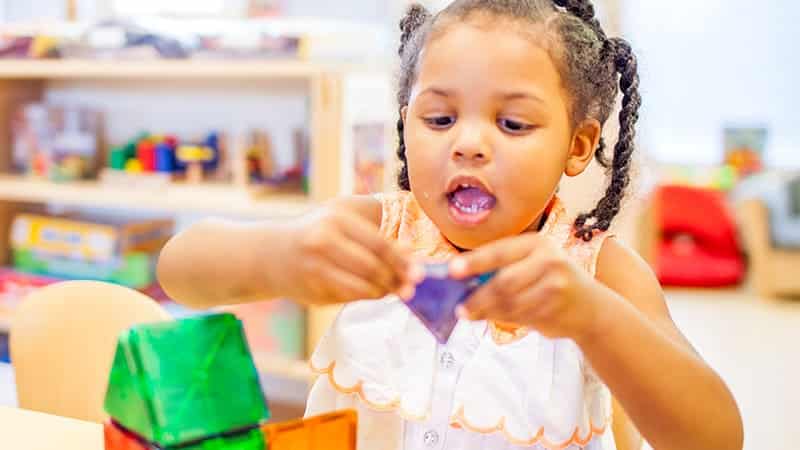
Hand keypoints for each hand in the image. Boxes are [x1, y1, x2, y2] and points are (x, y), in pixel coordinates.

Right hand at [278, 204, 420, 304]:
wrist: (271, 254)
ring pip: (362, 286)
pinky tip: (375, 293)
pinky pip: (349, 297)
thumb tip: (410, 253)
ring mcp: (315, 266)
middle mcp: (323, 240)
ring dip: (384, 291)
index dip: (402, 260)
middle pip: (372, 266)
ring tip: (397, 291)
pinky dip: (366, 297)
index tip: (420, 271)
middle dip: (396, 279)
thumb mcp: (341, 217)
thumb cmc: (317, 232)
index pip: (379, 243)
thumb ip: (373, 230)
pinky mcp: (312, 289)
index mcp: (337, 218)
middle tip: (412, 288)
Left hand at [450, 233, 601, 339]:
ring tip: (472, 315)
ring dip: (487, 312)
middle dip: (478, 297)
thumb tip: (462, 281)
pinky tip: (496, 318)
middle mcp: (549, 260)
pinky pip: (520, 317)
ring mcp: (555, 285)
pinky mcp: (556, 308)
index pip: (499, 251)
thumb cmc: (551, 281)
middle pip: (504, 281)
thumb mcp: (533, 263)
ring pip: (510, 303)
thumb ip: (504, 268)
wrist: (591, 307)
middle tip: (459, 308)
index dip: (474, 262)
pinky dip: (504, 320)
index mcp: (536, 243)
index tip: (452, 271)